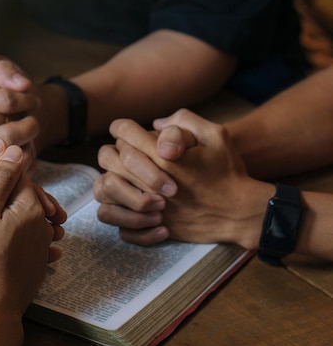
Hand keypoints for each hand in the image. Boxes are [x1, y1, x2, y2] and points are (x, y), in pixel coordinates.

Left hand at [0, 138, 64, 302]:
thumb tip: (2, 143)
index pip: (9, 182)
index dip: (33, 192)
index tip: (51, 208)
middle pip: (16, 203)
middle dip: (40, 212)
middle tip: (59, 226)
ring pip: (16, 224)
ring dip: (39, 230)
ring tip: (56, 242)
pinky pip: (10, 244)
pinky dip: (29, 248)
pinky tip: (44, 257)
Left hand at [96, 109, 262, 246]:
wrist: (239, 212)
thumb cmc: (228, 171)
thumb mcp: (215, 135)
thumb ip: (184, 121)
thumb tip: (155, 124)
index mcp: (162, 155)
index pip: (123, 131)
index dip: (122, 127)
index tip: (127, 131)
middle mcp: (149, 179)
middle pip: (108, 157)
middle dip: (115, 151)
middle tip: (127, 153)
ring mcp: (146, 204)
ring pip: (105, 187)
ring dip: (111, 178)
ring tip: (124, 177)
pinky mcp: (149, 225)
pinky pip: (114, 218)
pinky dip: (117, 209)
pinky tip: (129, 202)